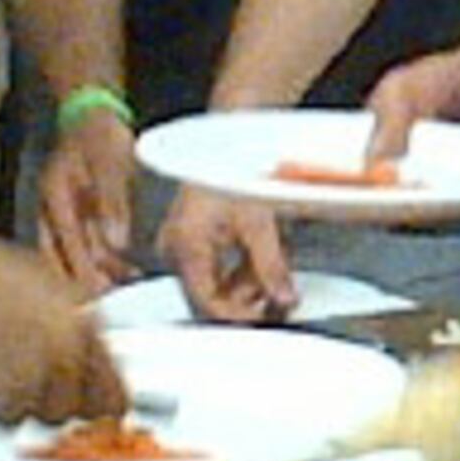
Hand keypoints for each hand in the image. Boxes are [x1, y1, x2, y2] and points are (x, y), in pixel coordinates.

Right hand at [0, 222, 127, 421]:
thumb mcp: (37, 280)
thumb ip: (72, 321)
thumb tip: (90, 348)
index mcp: (79, 327)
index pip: (115, 398)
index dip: (101, 404)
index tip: (96, 410)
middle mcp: (56, 361)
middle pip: (69, 413)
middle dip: (48, 398)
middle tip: (20, 369)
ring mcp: (18, 388)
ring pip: (26, 420)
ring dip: (10, 401)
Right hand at [35, 111, 139, 291]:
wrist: (89, 112)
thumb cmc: (98, 133)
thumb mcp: (111, 160)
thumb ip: (112, 201)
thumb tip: (115, 242)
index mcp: (54, 197)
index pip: (64, 245)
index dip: (80, 272)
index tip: (99, 295)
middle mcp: (50, 209)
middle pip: (59, 257)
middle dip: (82, 282)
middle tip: (109, 303)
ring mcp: (57, 213)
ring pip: (67, 254)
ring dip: (90, 274)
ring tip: (119, 289)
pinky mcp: (69, 213)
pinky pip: (76, 245)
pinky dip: (94, 261)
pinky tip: (118, 270)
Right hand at [161, 180, 296, 323]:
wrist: (228, 139)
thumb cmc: (233, 170)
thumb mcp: (259, 222)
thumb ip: (271, 266)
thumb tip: (284, 299)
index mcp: (185, 246)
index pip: (206, 302)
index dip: (238, 317)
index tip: (266, 321)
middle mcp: (176, 249)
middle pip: (210, 295)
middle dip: (247, 300)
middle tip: (279, 301)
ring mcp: (182, 244)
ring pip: (217, 283)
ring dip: (248, 284)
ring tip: (278, 272)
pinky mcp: (193, 239)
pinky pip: (217, 267)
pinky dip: (243, 268)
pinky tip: (266, 259)